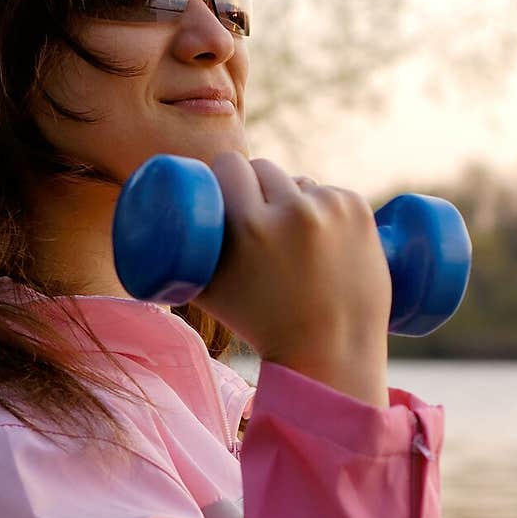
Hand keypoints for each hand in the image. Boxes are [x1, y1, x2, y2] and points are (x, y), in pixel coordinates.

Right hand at [195, 152, 390, 406]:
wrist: (330, 352)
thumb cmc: (260, 327)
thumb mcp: (207, 292)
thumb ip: (181, 257)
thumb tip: (157, 227)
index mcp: (250, 228)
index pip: (230, 165)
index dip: (224, 173)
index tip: (223, 186)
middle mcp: (292, 211)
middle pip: (265, 168)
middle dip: (257, 185)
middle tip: (256, 212)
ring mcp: (330, 209)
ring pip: (301, 182)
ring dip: (293, 198)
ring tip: (293, 239)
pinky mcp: (359, 210)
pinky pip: (332, 193)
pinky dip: (326, 209)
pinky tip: (325, 237)